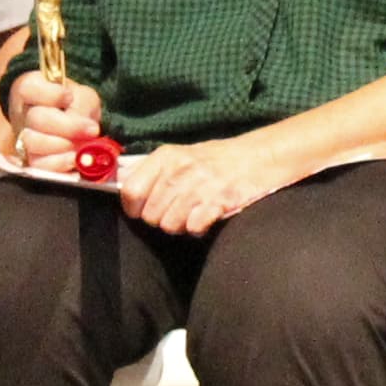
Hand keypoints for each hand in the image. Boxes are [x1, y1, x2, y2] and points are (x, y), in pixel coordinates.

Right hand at [5, 72, 106, 171]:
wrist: (72, 124)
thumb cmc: (74, 105)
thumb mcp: (82, 96)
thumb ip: (82, 107)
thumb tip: (86, 129)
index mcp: (30, 90)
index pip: (28, 88)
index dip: (50, 94)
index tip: (69, 97)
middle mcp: (21, 114)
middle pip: (35, 119)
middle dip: (68, 126)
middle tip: (91, 130)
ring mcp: (21, 138)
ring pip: (32, 143)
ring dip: (63, 146)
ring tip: (83, 146)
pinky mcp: (29, 161)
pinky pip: (37, 165)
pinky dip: (59, 163)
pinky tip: (74, 159)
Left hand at [121, 143, 254, 237]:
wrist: (259, 157)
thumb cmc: (216, 159)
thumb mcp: (181, 156)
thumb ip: (154, 172)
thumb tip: (127, 194)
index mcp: (166, 156)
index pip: (130, 191)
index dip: (134, 208)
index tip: (142, 211)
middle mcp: (179, 170)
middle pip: (150, 214)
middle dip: (160, 219)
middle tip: (176, 212)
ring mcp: (199, 186)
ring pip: (169, 225)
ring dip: (180, 225)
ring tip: (192, 214)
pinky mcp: (218, 201)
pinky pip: (193, 228)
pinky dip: (198, 228)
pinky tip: (206, 218)